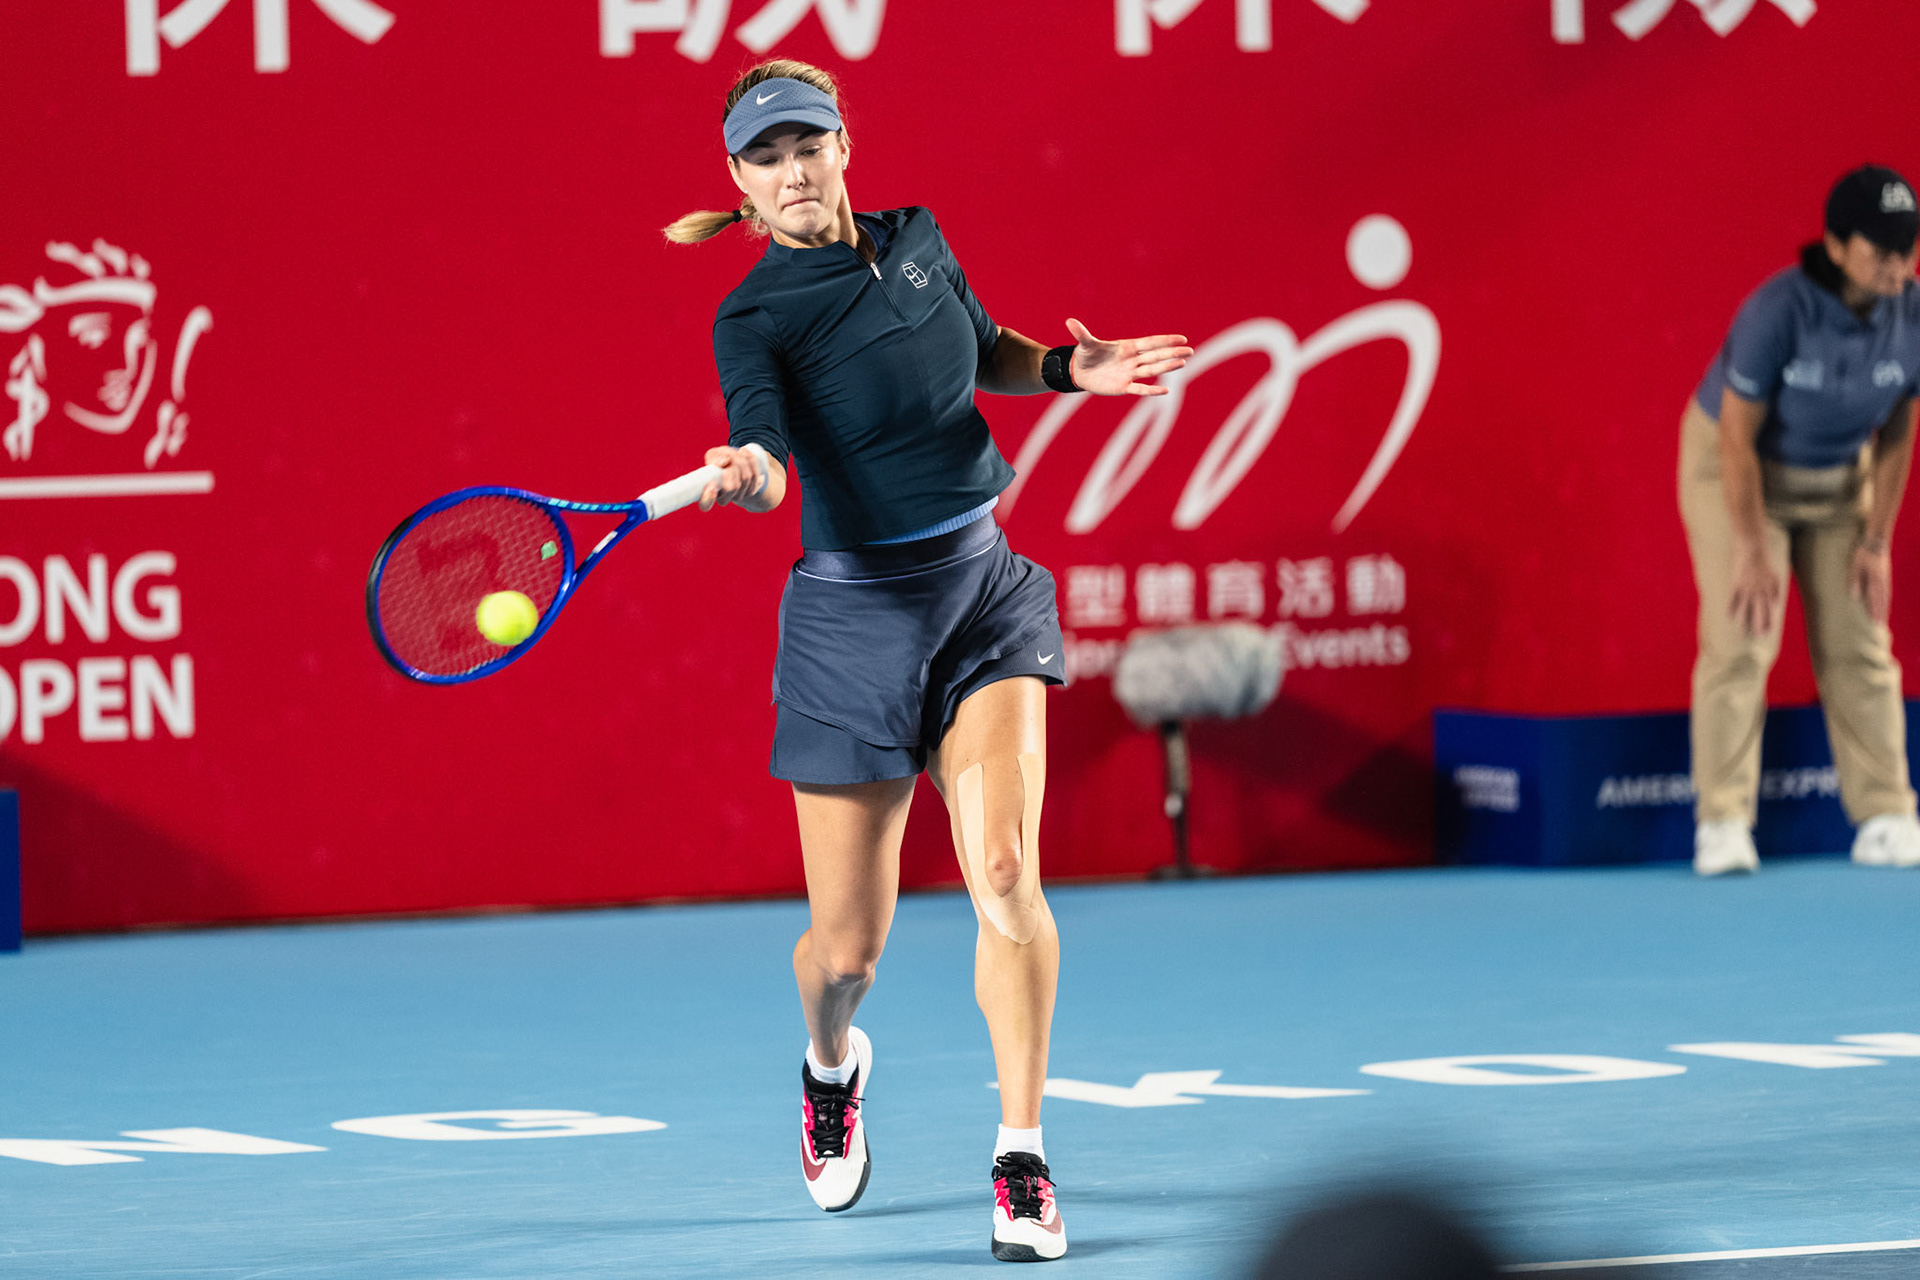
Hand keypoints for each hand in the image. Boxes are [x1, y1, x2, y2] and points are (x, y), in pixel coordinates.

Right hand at [699, 444, 767, 510]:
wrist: (733, 463)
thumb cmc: (718, 460)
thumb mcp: (711, 457)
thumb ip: (713, 458)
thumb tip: (725, 462)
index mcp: (707, 495)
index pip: (705, 504)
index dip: (708, 498)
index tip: (711, 484)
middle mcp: (723, 499)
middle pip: (732, 487)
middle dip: (733, 467)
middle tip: (728, 455)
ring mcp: (738, 497)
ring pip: (745, 479)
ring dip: (741, 462)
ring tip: (735, 452)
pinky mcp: (750, 490)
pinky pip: (754, 475)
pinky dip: (750, 461)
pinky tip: (744, 451)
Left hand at [1064, 318, 1192, 396]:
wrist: (1080, 372)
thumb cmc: (1086, 355)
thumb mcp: (1085, 344)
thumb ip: (1081, 333)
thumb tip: (1069, 321)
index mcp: (1127, 347)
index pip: (1150, 342)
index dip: (1165, 340)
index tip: (1182, 339)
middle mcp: (1132, 360)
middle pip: (1156, 356)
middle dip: (1172, 353)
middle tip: (1190, 351)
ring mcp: (1130, 373)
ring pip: (1152, 370)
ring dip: (1166, 367)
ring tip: (1183, 364)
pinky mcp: (1124, 386)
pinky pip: (1140, 388)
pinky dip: (1151, 390)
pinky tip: (1165, 391)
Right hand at [1727, 543, 1784, 637]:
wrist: (1753, 547)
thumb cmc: (1764, 559)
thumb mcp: (1775, 574)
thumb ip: (1775, 588)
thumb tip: (1776, 601)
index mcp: (1770, 588)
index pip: (1770, 608)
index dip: (1769, 620)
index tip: (1768, 631)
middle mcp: (1760, 590)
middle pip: (1760, 610)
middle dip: (1759, 624)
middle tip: (1758, 636)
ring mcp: (1747, 587)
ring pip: (1746, 607)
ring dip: (1744, 620)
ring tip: (1742, 630)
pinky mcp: (1736, 583)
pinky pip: (1733, 599)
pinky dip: (1731, 608)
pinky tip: (1729, 616)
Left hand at [1851, 541, 1892, 623]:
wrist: (1876, 540)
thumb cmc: (1862, 553)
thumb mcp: (1854, 566)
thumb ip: (1854, 581)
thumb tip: (1855, 597)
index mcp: (1875, 581)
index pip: (1876, 601)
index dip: (1876, 613)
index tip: (1876, 624)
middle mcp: (1883, 582)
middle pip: (1883, 601)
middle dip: (1882, 614)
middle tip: (1881, 626)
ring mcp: (1885, 578)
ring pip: (1886, 597)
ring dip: (1885, 608)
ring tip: (1884, 617)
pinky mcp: (1885, 574)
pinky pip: (1886, 591)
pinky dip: (1885, 599)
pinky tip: (1884, 602)